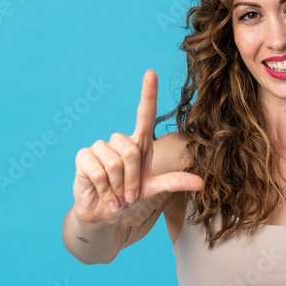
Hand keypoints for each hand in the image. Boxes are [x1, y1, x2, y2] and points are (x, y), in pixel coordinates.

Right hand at [72, 69, 203, 224]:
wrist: (104, 213)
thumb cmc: (129, 197)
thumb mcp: (153, 189)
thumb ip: (174, 182)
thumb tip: (201, 183)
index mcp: (139, 143)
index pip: (144, 114)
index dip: (148, 94)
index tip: (151, 73)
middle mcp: (120, 140)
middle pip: (130, 151)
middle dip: (132, 179)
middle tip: (129, 194)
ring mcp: (100, 147)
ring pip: (114, 162)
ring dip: (118, 186)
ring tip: (116, 194)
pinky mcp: (84, 157)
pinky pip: (97, 170)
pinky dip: (104, 188)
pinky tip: (104, 195)